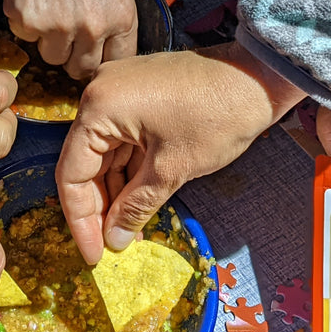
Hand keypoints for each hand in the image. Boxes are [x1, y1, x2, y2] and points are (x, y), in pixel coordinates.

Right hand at [0, 0, 136, 79]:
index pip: (117, 60)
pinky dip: (23, 20)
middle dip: (73, 53)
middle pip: (82, 68)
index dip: (101, 57)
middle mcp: (93, 26)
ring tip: (45, 3)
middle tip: (63, 29)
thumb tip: (102, 38)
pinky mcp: (26, 20)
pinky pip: (24, 36)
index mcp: (122, 14)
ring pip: (51, 56)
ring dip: (46, 38)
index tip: (91, 52)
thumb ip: (108, 11)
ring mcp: (58, 26)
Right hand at [55, 43, 301, 263]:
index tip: (92, 255)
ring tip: (127, 229)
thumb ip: (136, 206)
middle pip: (86, 163)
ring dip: (115, 191)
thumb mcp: (172, 169)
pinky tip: (137, 200)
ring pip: (105, 153)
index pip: (72, 173)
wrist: (259, 76)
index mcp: (100, 108)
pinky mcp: (139, 94)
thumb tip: (114, 240)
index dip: (80, 220)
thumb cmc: (217, 116)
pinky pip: (122, 139)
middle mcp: (100, 94)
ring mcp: (120, 92)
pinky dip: (129, 170)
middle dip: (99, 207)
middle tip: (110, 246)